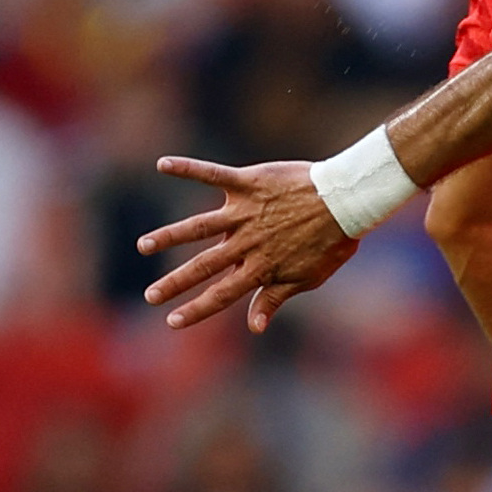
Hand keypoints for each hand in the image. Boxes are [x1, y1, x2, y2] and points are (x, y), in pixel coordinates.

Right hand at [139, 157, 357, 331]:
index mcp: (261, 267)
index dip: (196, 310)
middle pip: (204, 266)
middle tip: (150, 295)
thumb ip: (275, 298)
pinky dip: (188, 168)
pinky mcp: (248, 183)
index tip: (171, 322)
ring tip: (143, 246)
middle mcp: (248, 242)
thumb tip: (254, 327)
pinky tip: (163, 164)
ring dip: (169, 236)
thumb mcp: (308, 277)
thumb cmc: (332, 240)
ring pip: (198, 226)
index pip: (222, 295)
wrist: (348, 199)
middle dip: (175, 283)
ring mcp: (245, 212)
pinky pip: (212, 175)